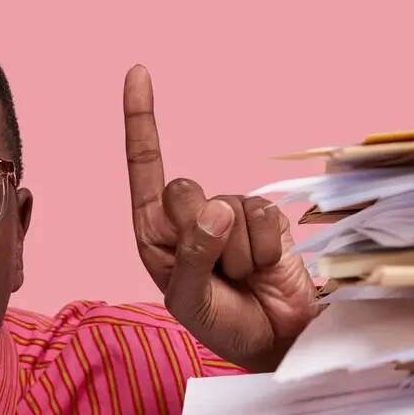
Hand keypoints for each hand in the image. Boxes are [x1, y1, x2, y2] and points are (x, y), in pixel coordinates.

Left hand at [123, 64, 317, 371]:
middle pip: (183, 190)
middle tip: (215, 273)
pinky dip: (263, 253)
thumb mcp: (189, 300)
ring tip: (241, 279)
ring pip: (228, 210)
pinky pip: (264, 220)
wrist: (275, 343)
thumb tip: (216, 209)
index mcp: (155, 229)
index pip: (144, 165)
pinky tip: (264, 271)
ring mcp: (227, 214)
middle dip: (199, 234)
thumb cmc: (219, 323)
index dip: (141, 118)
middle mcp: (187, 215)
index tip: (138, 71)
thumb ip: (192, 256)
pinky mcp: (266, 220)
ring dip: (236, 255)